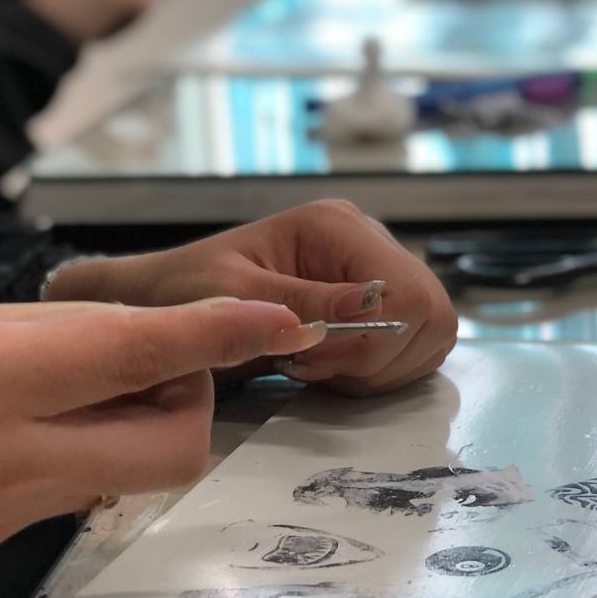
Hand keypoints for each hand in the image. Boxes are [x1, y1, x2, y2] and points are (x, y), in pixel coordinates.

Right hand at [0, 298, 323, 597]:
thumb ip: (11, 333)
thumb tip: (95, 327)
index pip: (134, 352)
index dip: (220, 332)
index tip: (284, 317)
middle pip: (174, 446)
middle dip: (194, 398)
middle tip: (155, 362)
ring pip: (123, 476)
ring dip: (135, 426)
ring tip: (76, 386)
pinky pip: (65, 500)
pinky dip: (74, 457)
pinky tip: (20, 429)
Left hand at [44, 201, 458, 394]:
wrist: (165, 300)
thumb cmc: (184, 292)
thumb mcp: (231, 298)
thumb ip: (302, 303)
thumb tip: (371, 308)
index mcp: (337, 225)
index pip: (410, 293)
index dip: (375, 343)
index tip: (313, 359)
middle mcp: (368, 240)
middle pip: (432, 315)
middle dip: (378, 359)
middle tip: (314, 367)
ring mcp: (377, 270)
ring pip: (431, 335)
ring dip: (378, 369)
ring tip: (316, 367)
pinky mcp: (380, 301)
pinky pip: (415, 348)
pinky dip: (379, 372)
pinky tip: (330, 368)